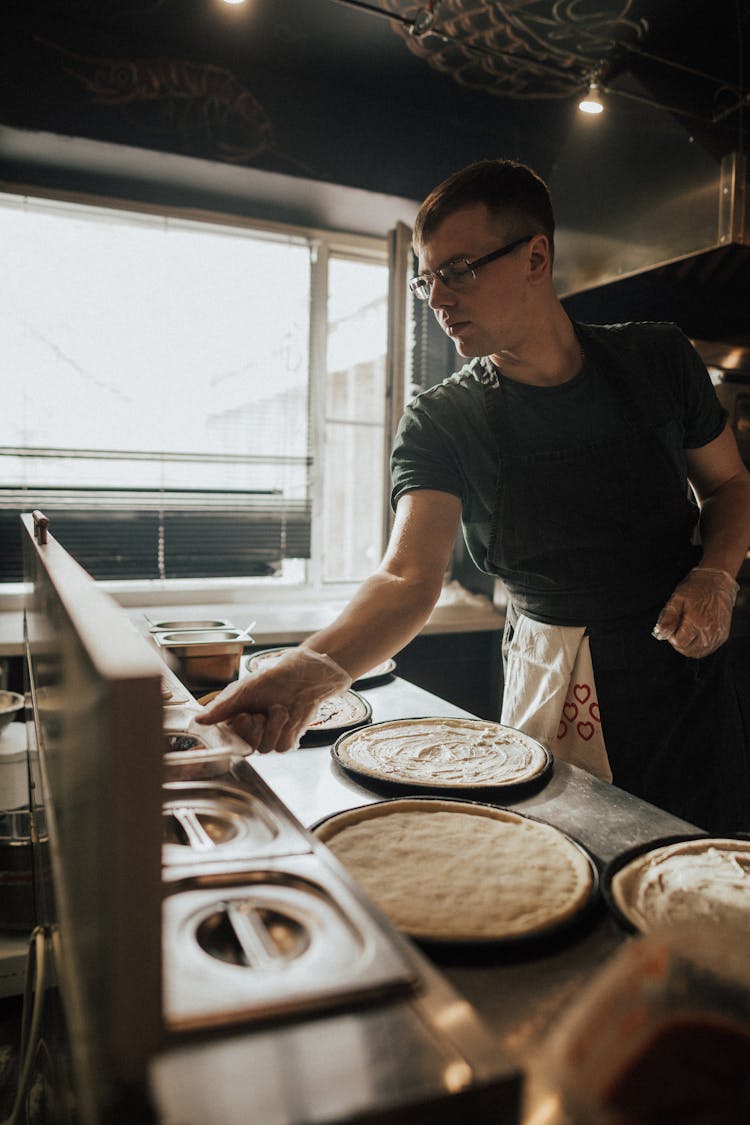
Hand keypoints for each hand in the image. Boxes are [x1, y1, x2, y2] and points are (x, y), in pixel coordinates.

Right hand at [194, 647, 351, 751]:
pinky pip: (283, 746)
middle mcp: (250, 731)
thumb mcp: (244, 690)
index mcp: (235, 719)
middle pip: (247, 748)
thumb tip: (198, 720)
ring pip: (266, 748)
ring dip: (274, 725)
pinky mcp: (287, 740)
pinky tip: (289, 716)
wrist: (305, 677)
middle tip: (261, 711)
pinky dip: (287, 729)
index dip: (237, 731)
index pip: (226, 739)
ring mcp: (269, 737)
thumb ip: (222, 707)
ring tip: (278, 708)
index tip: (244, 715)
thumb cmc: (274, 679)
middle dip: (256, 728)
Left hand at [652, 567, 738, 657]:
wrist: (717, 582)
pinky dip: (699, 645)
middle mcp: (710, 631)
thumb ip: (668, 618)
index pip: (679, 643)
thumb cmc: (696, 589)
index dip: (671, 637)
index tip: (672, 627)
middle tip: (678, 628)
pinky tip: (696, 633)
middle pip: (688, 650)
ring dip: (689, 646)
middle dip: (679, 643)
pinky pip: (708, 649)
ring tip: (687, 629)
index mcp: (697, 622)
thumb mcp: (676, 599)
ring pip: (698, 653)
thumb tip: (660, 633)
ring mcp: (718, 634)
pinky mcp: (723, 636)